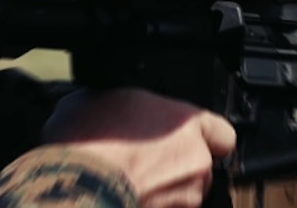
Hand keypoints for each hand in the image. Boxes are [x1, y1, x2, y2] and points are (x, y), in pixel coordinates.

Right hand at [42, 88, 236, 207]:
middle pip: (200, 166)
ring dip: (163, 191)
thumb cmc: (87, 141)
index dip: (204, 137)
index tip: (188, 139)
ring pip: (184, 194)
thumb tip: (103, 107)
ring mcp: (185, 197)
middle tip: (143, 161)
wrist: (75, 187)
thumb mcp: (97, 99)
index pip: (221, 132)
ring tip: (127, 182)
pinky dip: (150, 206)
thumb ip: (120, 105)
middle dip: (176, 167)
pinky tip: (123, 196)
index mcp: (187, 122)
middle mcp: (196, 161)